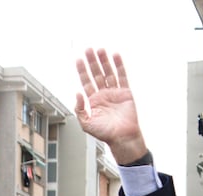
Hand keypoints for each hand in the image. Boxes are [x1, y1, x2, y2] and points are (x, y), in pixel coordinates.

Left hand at [74, 49, 146, 164]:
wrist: (123, 138)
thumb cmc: (105, 134)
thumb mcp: (86, 123)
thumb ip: (79, 109)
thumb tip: (77, 93)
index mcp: (94, 101)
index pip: (86, 82)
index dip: (82, 71)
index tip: (78, 60)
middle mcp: (104, 95)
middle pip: (96, 74)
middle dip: (92, 62)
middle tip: (88, 50)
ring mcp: (115, 92)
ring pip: (108, 73)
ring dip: (104, 61)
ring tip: (100, 50)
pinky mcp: (125, 92)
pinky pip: (122, 76)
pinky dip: (119, 65)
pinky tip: (115, 56)